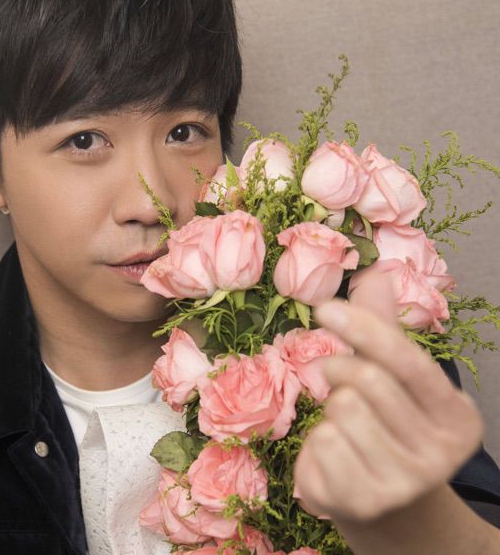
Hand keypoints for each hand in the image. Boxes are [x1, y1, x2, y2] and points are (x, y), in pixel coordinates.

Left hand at [293, 273, 483, 523]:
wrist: (379, 498)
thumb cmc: (383, 422)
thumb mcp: (389, 375)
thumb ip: (383, 328)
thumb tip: (377, 273)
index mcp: (457, 416)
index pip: (408, 361)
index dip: (364, 328)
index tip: (324, 308)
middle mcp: (441, 455)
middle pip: (368, 381)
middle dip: (338, 369)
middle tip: (332, 375)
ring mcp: (405, 483)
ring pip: (342, 410)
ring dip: (330, 409)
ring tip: (343, 423)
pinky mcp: (365, 502)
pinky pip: (323, 443)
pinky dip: (318, 441)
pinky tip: (335, 454)